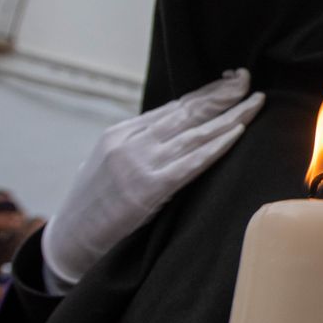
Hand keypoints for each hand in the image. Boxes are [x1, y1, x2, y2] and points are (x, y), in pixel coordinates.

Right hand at [42, 70, 264, 288]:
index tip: (231, 82)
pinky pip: (191, 163)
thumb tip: (170, 136)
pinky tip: (237, 133)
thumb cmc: (91, 208)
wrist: (67, 242)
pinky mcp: (148, 189)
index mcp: (120, 134)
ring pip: (195, 133)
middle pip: (187, 112)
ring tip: (255, 102)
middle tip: (248, 79)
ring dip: (230, 116)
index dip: (205, 93)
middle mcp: (130, 142)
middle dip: (222, 95)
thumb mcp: (107, 166)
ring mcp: (138, 164)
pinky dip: (216, 146)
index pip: (173, 107)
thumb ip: (136, 148)